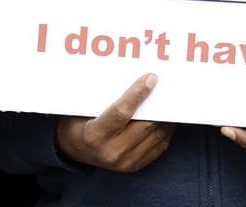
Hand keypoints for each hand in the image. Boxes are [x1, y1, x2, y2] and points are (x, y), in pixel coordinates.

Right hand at [55, 73, 173, 171]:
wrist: (74, 149)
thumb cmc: (79, 122)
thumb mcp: (84, 108)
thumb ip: (106, 99)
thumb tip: (134, 81)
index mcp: (95, 135)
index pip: (121, 112)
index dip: (138, 94)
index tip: (150, 79)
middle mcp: (111, 152)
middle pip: (144, 125)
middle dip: (159, 105)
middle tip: (167, 88)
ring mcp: (125, 162)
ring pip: (156, 135)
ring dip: (166, 118)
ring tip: (170, 102)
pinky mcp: (135, 166)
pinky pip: (159, 147)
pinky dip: (165, 131)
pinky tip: (167, 119)